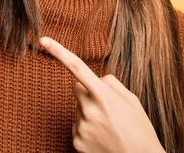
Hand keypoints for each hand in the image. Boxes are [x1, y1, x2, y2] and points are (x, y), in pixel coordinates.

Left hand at [40, 37, 164, 152]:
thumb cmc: (140, 130)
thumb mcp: (132, 100)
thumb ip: (111, 84)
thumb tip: (97, 79)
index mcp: (104, 96)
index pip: (77, 67)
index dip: (59, 52)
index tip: (44, 40)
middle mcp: (89, 110)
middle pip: (77, 88)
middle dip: (88, 92)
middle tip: (107, 107)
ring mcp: (81, 128)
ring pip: (78, 108)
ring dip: (89, 112)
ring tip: (108, 126)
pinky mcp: (76, 143)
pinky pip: (77, 126)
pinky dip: (87, 129)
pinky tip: (102, 137)